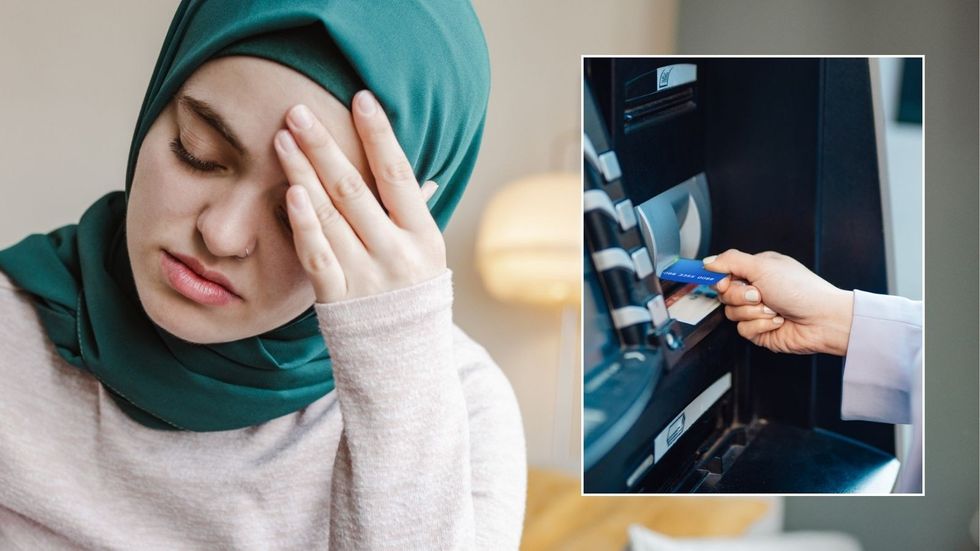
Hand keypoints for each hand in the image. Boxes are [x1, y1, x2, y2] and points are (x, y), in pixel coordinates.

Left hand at [274, 90, 444, 302]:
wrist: (405, 366)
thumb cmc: (414, 300)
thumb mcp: (428, 257)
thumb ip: (416, 216)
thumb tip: (421, 177)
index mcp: (424, 237)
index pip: (399, 176)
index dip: (380, 136)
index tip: (361, 99)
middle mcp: (397, 255)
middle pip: (355, 190)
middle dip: (325, 147)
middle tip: (298, 112)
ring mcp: (367, 278)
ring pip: (331, 216)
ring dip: (304, 172)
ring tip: (284, 139)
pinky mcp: (338, 299)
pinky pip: (318, 256)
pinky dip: (304, 223)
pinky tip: (291, 192)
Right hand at [704, 249, 854, 355]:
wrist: (823, 320)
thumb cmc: (802, 290)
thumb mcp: (763, 266)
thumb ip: (731, 261)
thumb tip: (708, 261)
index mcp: (757, 270)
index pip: (724, 273)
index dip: (720, 279)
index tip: (724, 282)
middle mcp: (756, 289)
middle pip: (724, 294)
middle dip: (741, 296)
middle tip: (759, 294)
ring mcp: (757, 311)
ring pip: (732, 313)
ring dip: (754, 312)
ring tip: (774, 308)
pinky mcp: (760, 331)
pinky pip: (743, 330)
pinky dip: (760, 326)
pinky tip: (777, 321)